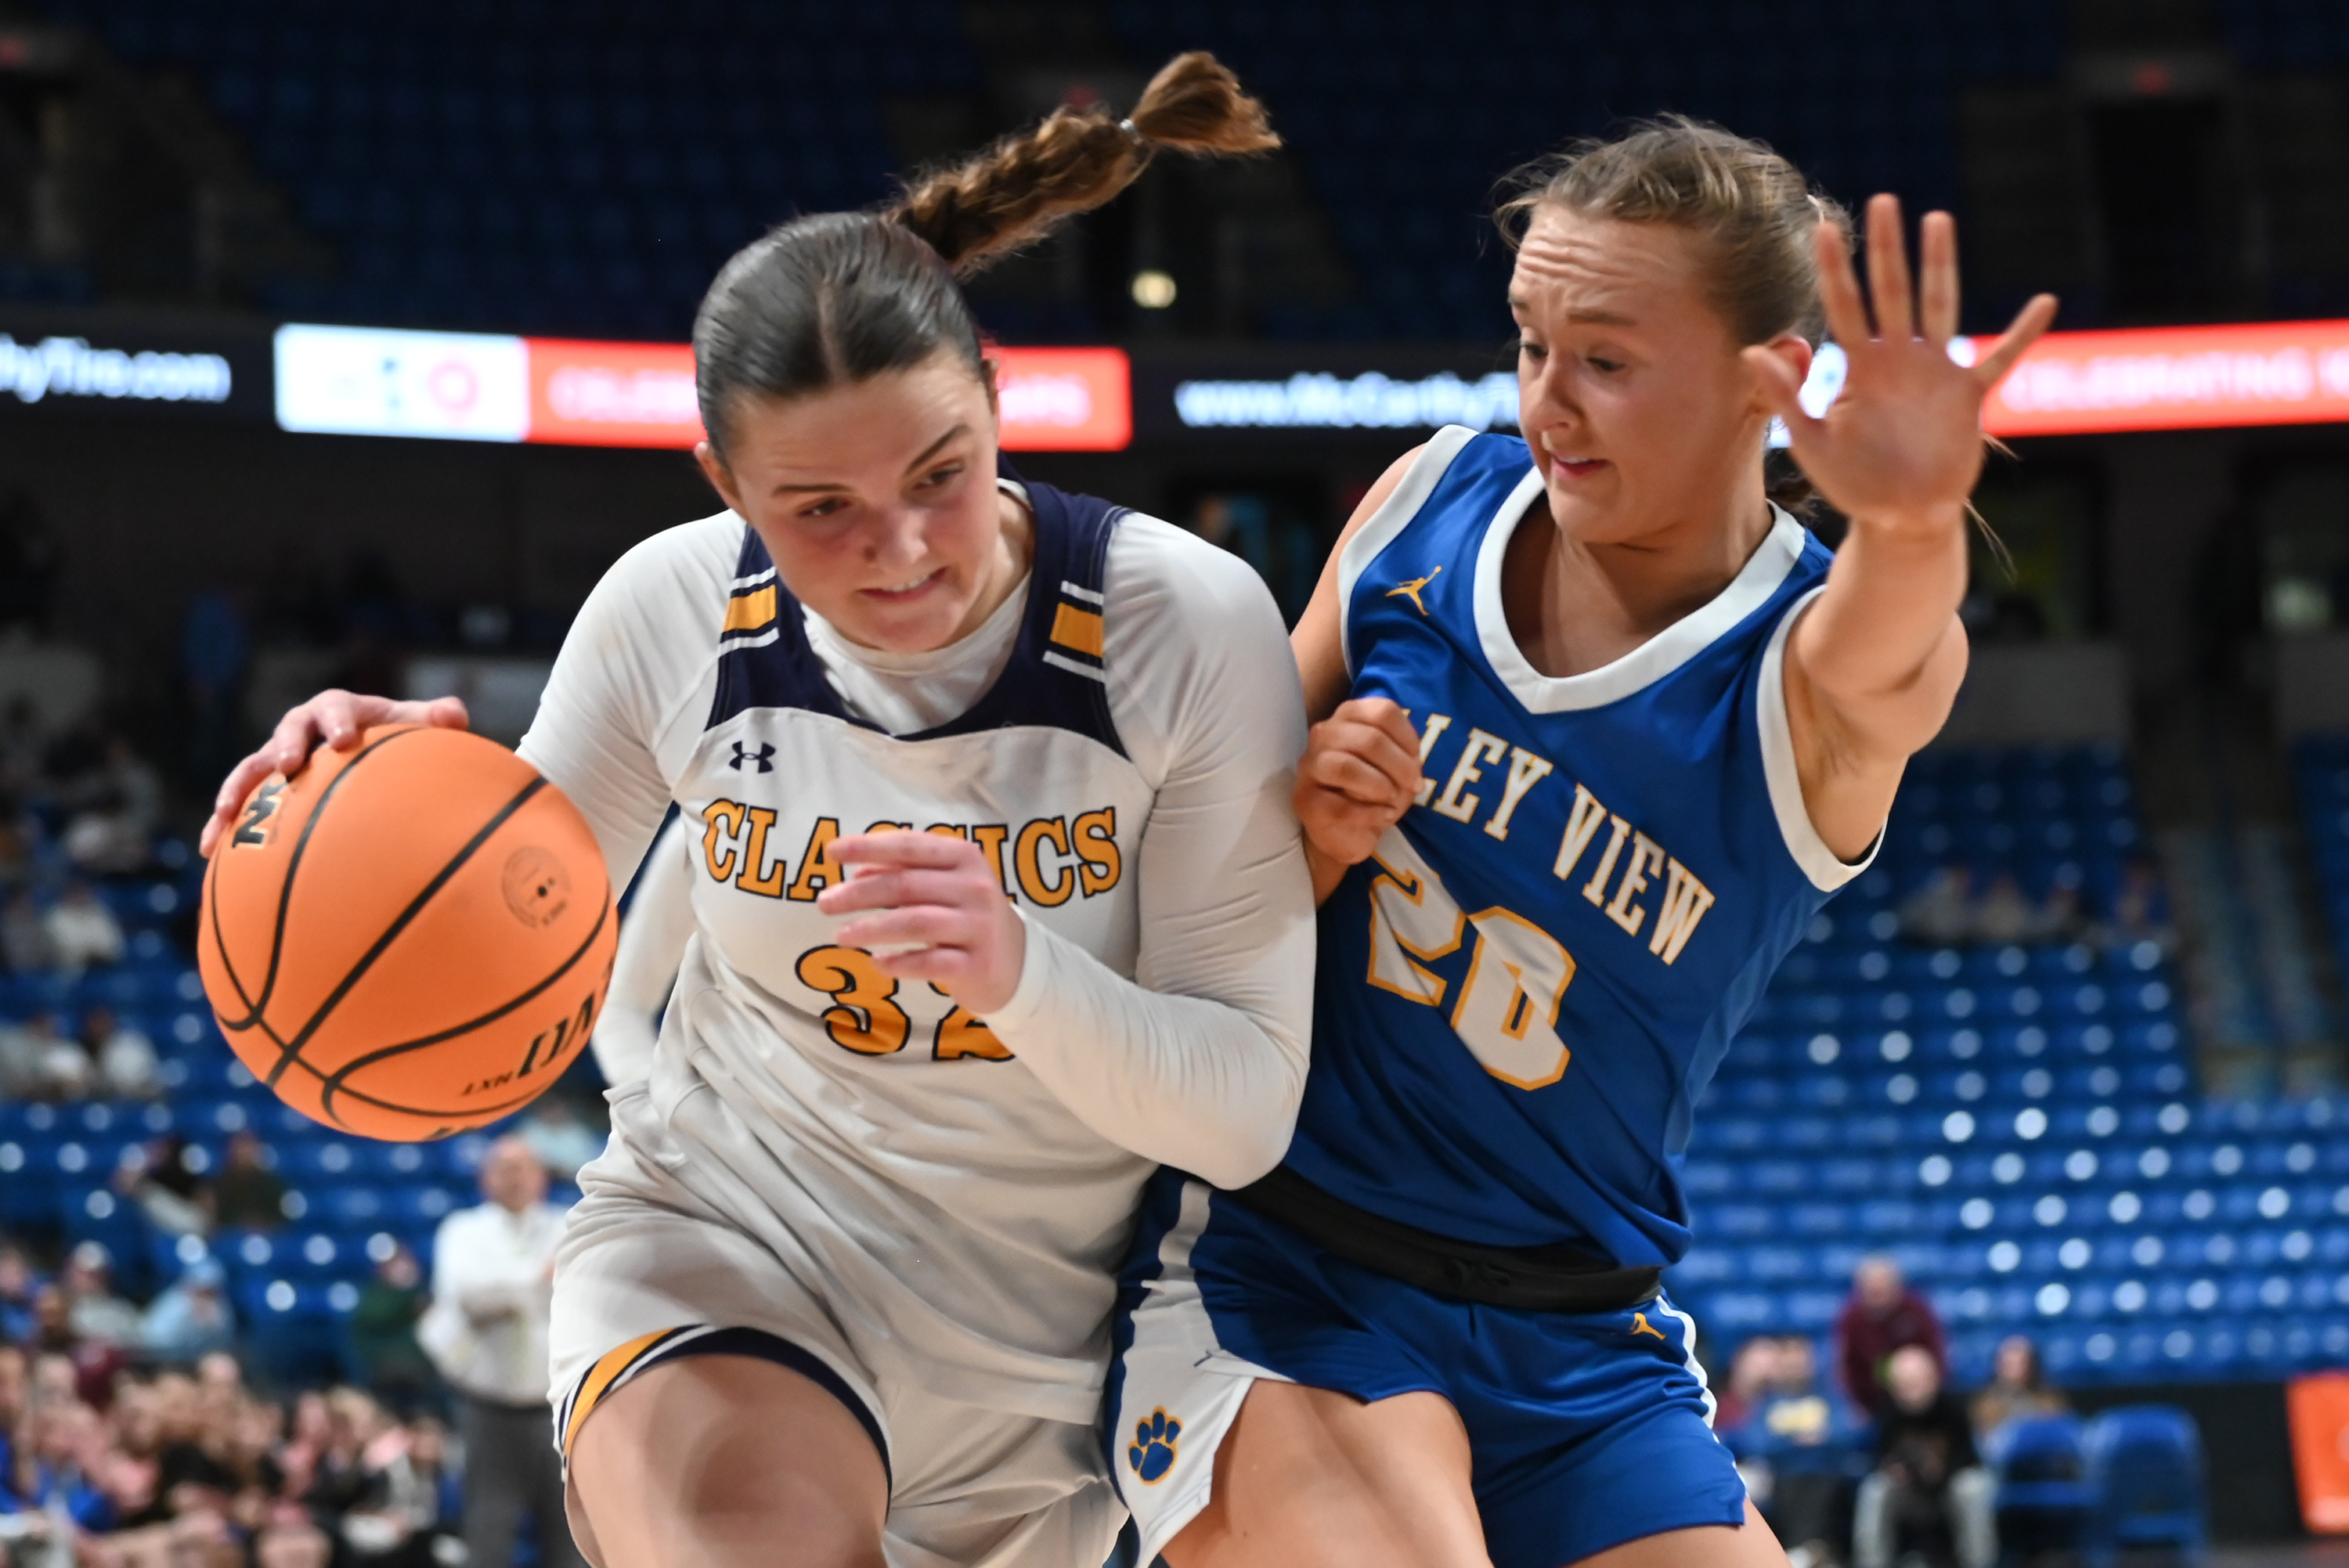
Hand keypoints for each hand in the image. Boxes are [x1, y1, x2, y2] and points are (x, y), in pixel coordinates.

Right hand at [198, 691, 468, 857]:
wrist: (365, 753)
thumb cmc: (393, 738)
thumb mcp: (414, 726)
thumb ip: (434, 720)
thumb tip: (455, 714)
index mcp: (338, 710)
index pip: (335, 708)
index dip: (338, 721)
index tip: (344, 739)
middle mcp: (300, 730)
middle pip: (288, 732)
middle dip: (286, 746)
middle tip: (289, 763)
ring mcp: (277, 759)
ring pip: (250, 769)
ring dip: (236, 788)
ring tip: (225, 813)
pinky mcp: (263, 789)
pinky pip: (239, 806)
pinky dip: (222, 825)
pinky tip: (209, 851)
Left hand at [818, 831, 1026, 1014]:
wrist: (1017, 962)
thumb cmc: (966, 915)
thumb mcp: (943, 884)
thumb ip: (903, 872)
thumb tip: (855, 874)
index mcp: (964, 858)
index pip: (909, 846)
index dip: (868, 847)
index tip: (832, 852)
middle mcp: (975, 887)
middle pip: (906, 885)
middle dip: (859, 894)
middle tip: (825, 903)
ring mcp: (979, 927)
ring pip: (915, 923)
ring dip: (871, 929)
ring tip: (841, 936)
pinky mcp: (978, 964)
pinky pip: (930, 963)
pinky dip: (898, 963)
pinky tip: (876, 963)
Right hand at [1294, 697, 1421, 872]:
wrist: (1348, 832)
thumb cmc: (1374, 792)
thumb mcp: (1396, 767)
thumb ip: (1403, 753)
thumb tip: (1410, 764)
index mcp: (1348, 716)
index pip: (1383, 711)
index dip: (1408, 738)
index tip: (1417, 763)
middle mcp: (1324, 734)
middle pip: (1369, 739)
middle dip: (1400, 767)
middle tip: (1415, 787)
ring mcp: (1310, 766)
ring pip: (1346, 767)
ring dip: (1381, 787)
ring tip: (1393, 801)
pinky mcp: (1305, 800)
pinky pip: (1340, 805)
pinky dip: (1371, 814)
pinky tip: (1383, 817)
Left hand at [1747, 194, 2057, 534]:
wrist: (1899, 517)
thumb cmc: (1854, 481)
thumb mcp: (1812, 444)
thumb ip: (1786, 398)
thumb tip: (1752, 351)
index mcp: (1860, 367)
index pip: (1843, 305)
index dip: (1833, 268)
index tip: (1822, 227)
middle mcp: (1898, 358)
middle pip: (1892, 290)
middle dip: (1886, 248)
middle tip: (1883, 201)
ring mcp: (1936, 372)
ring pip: (1939, 306)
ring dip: (1940, 265)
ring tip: (1937, 220)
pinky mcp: (1969, 396)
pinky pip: (2001, 359)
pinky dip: (2022, 334)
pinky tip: (2044, 303)